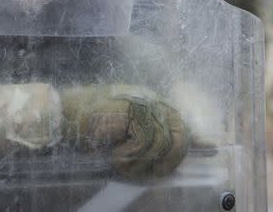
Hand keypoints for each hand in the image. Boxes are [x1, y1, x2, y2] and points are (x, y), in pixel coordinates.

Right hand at [60, 85, 189, 177]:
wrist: (60, 115)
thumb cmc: (86, 127)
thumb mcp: (121, 134)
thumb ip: (148, 137)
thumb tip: (181, 148)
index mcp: (147, 103)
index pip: (178, 119)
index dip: (193, 136)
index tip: (212, 147)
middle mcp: (148, 100)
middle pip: (177, 133)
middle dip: (169, 160)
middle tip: (148, 174)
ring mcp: (139, 103)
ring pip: (161, 142)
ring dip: (142, 163)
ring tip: (121, 165)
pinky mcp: (129, 111)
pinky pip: (143, 142)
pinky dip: (129, 156)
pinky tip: (114, 156)